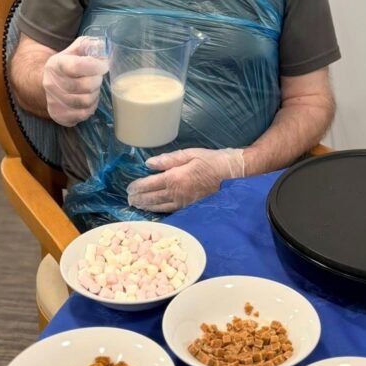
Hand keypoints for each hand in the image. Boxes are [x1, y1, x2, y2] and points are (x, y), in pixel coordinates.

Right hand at [42, 36, 108, 125]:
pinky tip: (88, 100)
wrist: (48, 83)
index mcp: (55, 64)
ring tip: (93, 89)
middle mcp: (50, 83)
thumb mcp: (75, 50)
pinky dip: (90, 108)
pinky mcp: (58, 114)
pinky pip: (82, 114)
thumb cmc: (67, 65)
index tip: (103, 66)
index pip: (77, 66)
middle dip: (97, 81)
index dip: (95, 66)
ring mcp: (53, 100)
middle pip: (84, 86)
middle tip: (97, 78)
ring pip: (85, 101)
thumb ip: (89, 45)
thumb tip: (103, 46)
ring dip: (95, 95)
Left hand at [126, 147, 245, 212]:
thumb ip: (169, 160)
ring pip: (160, 207)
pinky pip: (172, 211)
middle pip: (152, 199)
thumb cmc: (214, 160)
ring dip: (147, 207)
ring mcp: (185, 203)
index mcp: (175, 178)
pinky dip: (160, 211)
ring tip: (137, 205)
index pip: (149, 185)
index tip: (129, 188)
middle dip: (139, 199)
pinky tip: (155, 211)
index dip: (137, 187)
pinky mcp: (192, 208)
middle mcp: (177, 193)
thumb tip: (149, 164)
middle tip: (129, 199)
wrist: (236, 174)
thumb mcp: (191, 153)